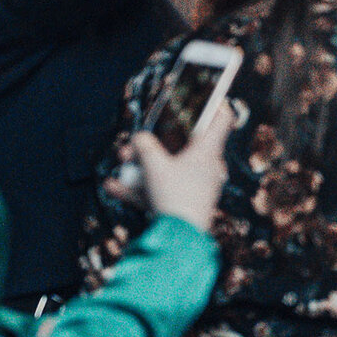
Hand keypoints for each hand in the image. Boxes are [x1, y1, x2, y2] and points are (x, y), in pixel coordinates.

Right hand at [127, 97, 235, 233]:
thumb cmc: (175, 197)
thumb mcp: (154, 166)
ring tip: (121, 167)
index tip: (202, 96)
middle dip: (154, 142)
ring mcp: (196, 185)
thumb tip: (140, 139)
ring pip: (168, 167)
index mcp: (208, 150)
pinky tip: (113, 188)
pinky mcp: (185, 202)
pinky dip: (141, 188)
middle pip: (183, 144)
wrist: (180, 241)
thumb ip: (144, 146)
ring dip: (143, 166)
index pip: (222, 118)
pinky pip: (162, 189)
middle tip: (134, 144)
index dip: (213, 103)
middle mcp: (206, 166)